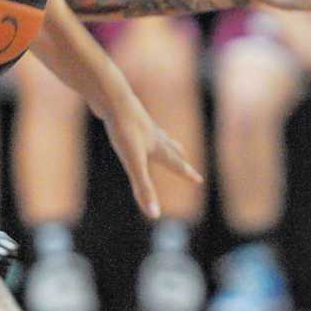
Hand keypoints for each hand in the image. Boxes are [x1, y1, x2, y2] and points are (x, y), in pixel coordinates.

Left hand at [100, 90, 203, 219]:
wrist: (111, 95)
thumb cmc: (123, 129)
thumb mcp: (133, 162)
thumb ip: (143, 187)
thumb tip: (154, 215)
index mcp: (156, 146)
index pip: (175, 163)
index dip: (186, 173)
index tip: (199, 179)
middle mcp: (151, 133)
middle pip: (168, 146)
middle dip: (177, 155)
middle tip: (185, 156)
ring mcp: (138, 121)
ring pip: (153, 131)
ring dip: (160, 138)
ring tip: (161, 139)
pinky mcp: (124, 112)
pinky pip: (134, 120)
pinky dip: (138, 126)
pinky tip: (130, 123)